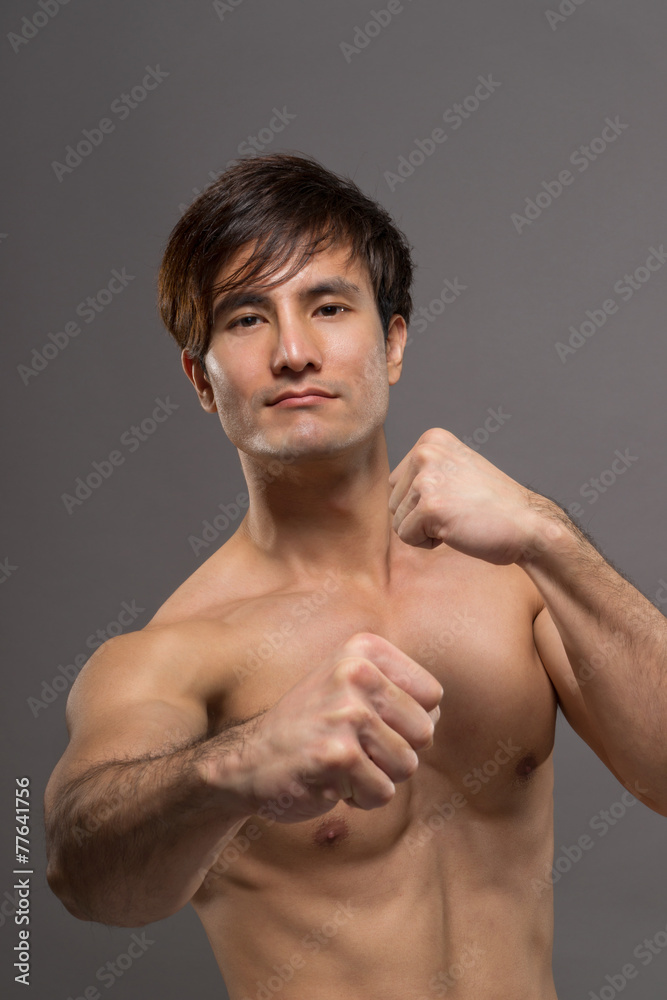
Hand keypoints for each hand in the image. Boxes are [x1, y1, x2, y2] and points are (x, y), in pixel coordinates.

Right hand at [237, 632, 442, 821]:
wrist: (249, 761)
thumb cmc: (311, 728)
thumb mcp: (349, 687)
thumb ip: (398, 690)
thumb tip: (438, 713)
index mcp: (363, 650)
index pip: (432, 696)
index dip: (407, 721)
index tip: (368, 720)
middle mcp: (354, 672)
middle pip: (424, 732)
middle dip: (394, 752)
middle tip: (352, 746)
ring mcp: (345, 713)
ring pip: (407, 765)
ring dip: (377, 776)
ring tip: (340, 762)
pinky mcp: (338, 755)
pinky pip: (384, 793)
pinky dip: (360, 798)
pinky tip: (329, 780)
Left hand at [388, 427, 559, 563]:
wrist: (528, 525)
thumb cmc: (493, 506)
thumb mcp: (455, 470)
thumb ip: (424, 471)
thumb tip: (389, 484)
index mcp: (432, 439)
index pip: (397, 482)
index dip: (423, 500)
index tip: (457, 496)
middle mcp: (426, 452)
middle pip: (393, 501)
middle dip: (420, 516)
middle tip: (459, 511)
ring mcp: (427, 478)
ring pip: (397, 521)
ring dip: (425, 530)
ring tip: (458, 519)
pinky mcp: (429, 506)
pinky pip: (406, 537)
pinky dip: (428, 544)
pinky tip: (456, 531)